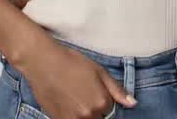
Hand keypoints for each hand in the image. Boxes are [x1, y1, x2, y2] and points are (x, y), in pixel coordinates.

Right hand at [16, 38, 136, 118]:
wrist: (43, 63)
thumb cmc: (72, 63)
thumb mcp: (100, 71)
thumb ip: (117, 90)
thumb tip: (133, 104)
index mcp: (102, 102)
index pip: (111, 111)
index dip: (105, 101)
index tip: (96, 91)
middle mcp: (89, 115)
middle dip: (96, 110)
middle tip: (84, 93)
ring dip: (85, 114)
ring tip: (76, 97)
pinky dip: (73, 115)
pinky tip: (67, 101)